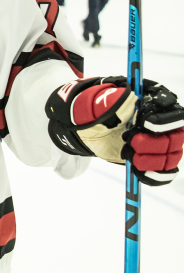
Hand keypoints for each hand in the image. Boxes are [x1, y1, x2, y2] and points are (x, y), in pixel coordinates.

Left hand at [46, 77, 183, 185]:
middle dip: (151, 144)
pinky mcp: (154, 161)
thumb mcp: (106, 103)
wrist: (96, 128)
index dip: (163, 122)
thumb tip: (130, 97)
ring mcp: (162, 146)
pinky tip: (136, 170)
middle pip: (175, 140)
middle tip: (129, 139)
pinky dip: (152, 175)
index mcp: (160, 108)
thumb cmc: (105, 111)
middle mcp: (166, 128)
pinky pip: (164, 174)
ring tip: (127, 152)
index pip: (176, 117)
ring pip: (170, 159)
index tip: (143, 124)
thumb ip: (117, 100)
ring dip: (148, 160)